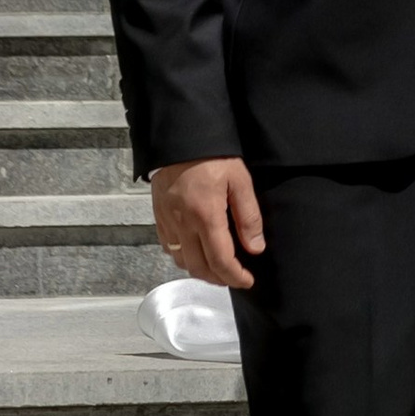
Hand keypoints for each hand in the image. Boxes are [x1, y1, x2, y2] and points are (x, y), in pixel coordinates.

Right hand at [150, 156, 264, 289]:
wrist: (180, 135)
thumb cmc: (212, 154)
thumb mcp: (240, 180)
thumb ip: (248, 216)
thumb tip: (255, 248)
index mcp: (205, 215)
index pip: (220, 261)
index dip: (235, 277)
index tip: (247, 281)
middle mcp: (183, 223)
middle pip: (199, 268)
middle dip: (219, 280)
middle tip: (235, 277)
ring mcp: (168, 221)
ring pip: (181, 261)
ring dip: (200, 270)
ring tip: (218, 266)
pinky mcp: (159, 215)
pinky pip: (169, 247)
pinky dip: (183, 256)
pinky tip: (196, 249)